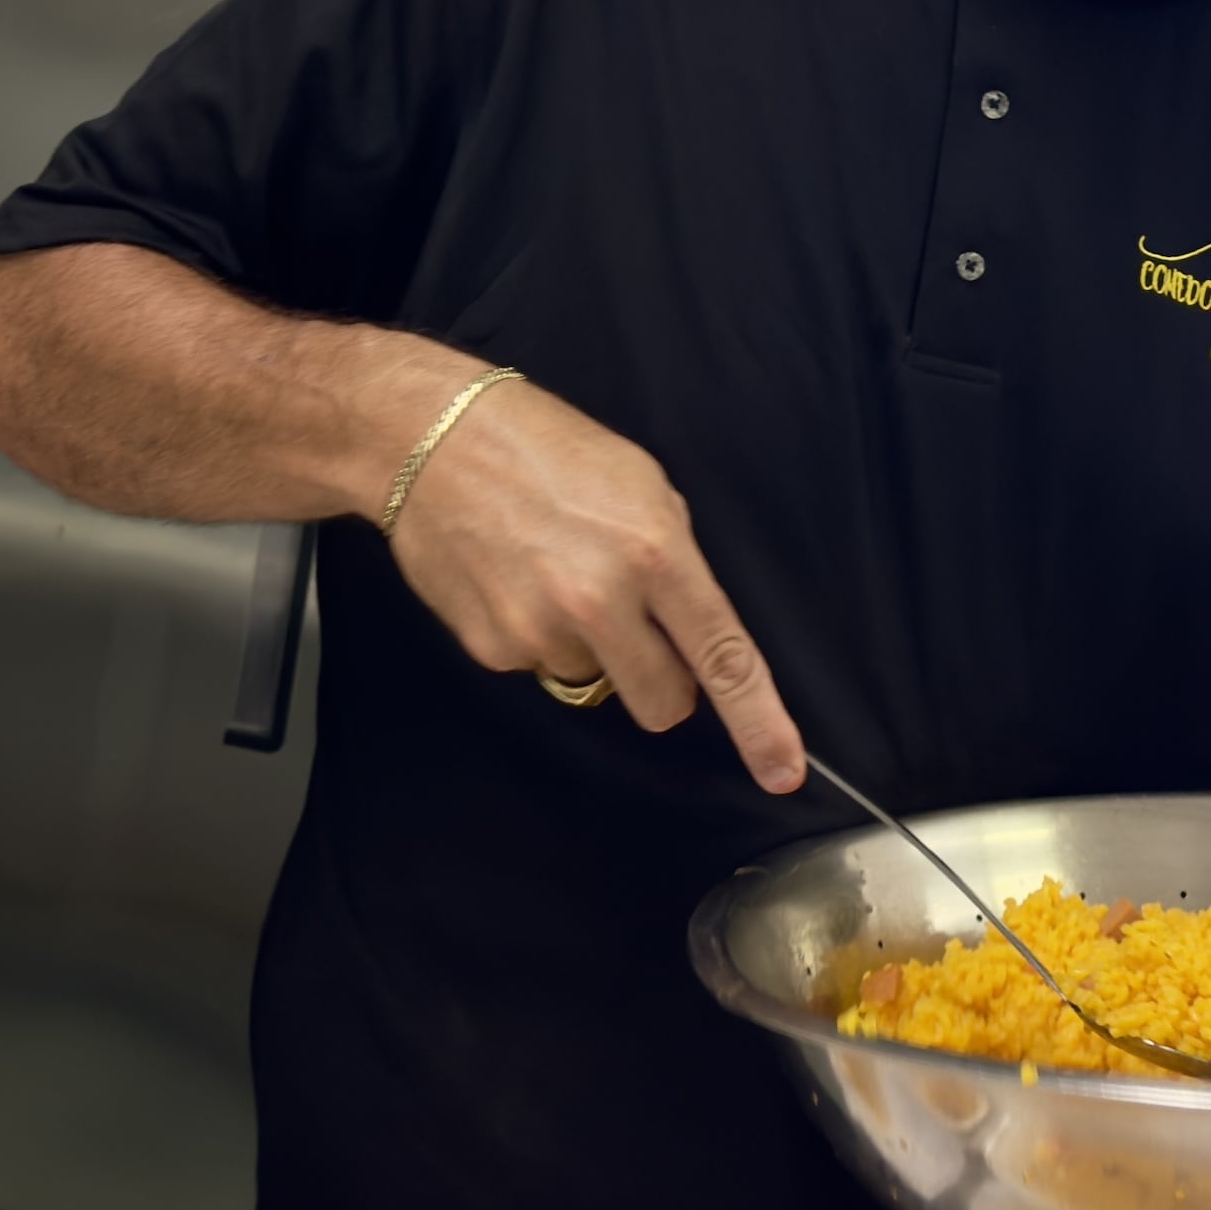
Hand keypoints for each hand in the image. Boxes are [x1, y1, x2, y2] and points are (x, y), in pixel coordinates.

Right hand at [382, 369, 802, 790]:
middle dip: (662, 682)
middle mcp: (600, 601)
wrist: (428, 437)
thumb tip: (690, 626)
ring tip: (553, 573)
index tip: (782, 771)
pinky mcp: (492, 648)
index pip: (723, 658)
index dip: (760, 724)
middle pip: (662, 704)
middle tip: (636, 627)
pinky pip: (538, 667)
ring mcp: (541, 631)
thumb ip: (676, 559)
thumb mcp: (640, 482)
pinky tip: (514, 579)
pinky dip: (536, 636)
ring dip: (589, 648)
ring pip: (595, 683)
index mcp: (654, 552)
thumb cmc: (542, 445)